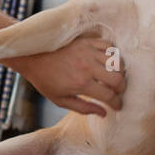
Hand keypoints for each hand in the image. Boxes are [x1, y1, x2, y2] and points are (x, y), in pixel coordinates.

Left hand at [0, 35, 124, 116]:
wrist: (32, 56)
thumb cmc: (45, 80)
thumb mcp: (60, 100)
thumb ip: (83, 108)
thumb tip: (103, 113)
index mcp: (80, 84)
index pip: (109, 96)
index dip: (117, 103)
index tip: (117, 106)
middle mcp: (87, 67)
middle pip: (118, 79)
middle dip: (122, 88)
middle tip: (118, 92)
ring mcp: (88, 52)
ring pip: (117, 61)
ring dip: (120, 71)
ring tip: (115, 77)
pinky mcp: (86, 41)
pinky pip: (109, 46)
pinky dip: (114, 54)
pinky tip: (109, 62)